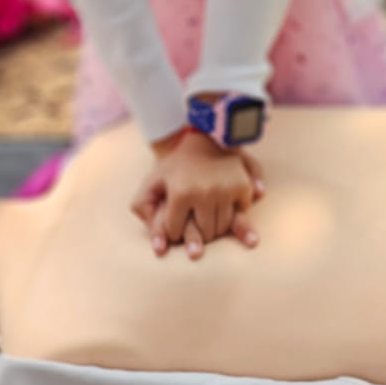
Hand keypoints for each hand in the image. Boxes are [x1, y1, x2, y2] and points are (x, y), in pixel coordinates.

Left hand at [130, 131, 263, 258]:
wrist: (205, 135)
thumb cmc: (176, 164)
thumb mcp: (152, 181)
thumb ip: (143, 209)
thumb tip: (158, 249)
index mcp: (180, 193)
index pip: (175, 232)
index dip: (172, 230)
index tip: (174, 222)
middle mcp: (204, 193)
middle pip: (203, 234)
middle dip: (196, 232)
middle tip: (193, 221)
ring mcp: (225, 190)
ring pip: (222, 228)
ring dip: (215, 227)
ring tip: (207, 216)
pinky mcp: (242, 187)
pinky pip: (240, 214)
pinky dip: (233, 214)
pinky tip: (223, 204)